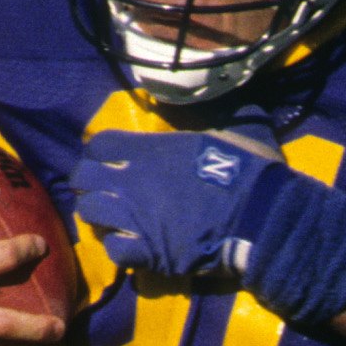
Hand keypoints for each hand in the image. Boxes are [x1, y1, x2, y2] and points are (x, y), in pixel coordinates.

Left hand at [71, 130, 345, 326]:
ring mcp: (136, 217)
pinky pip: (112, 250)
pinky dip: (119, 249)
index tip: (109, 159)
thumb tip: (222, 93)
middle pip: (83, 177)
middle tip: (106, 191)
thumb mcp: (233, 129)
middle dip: (90, 183)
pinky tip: (133, 248)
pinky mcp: (147, 252)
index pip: (99, 142)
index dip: (100, 151)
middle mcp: (133, 180)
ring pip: (90, 213)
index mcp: (151, 148)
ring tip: (115, 220)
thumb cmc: (251, 171)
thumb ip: (213, 115)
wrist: (262, 218)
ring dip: (100, 216)